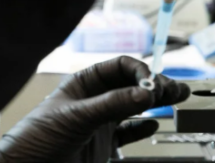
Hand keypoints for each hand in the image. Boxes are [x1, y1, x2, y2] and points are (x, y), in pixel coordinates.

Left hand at [0, 57, 188, 162]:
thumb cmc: (36, 138)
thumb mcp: (75, 117)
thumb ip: (111, 105)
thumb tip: (145, 92)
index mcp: (82, 84)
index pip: (118, 68)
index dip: (138, 72)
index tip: (153, 85)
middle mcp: (93, 101)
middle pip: (130, 87)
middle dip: (154, 85)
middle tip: (179, 90)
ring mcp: (98, 123)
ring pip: (133, 109)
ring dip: (154, 104)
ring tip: (176, 99)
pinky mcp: (101, 145)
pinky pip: (127, 135)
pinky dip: (142, 129)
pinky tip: (153, 124)